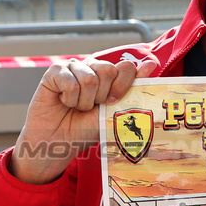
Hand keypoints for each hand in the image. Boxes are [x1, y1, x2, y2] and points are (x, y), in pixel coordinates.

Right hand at [10, 55, 155, 184]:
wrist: (59, 142)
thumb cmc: (85, 128)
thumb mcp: (113, 111)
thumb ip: (131, 87)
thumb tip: (151, 64)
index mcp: (107, 73)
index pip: (126, 68)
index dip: (121, 88)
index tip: (111, 103)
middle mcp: (91, 66)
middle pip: (109, 70)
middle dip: (102, 96)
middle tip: (90, 107)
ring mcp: (73, 67)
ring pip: (90, 79)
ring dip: (84, 101)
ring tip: (76, 107)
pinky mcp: (54, 72)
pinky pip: (71, 83)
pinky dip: (69, 99)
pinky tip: (63, 102)